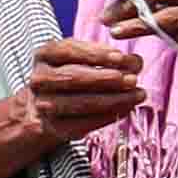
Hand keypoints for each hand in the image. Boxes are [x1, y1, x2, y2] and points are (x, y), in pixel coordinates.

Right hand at [18, 34, 145, 145]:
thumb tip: (135, 62)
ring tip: (139, 95)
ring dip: (114, 99)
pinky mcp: (55, 126)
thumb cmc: (77, 74)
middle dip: (106, 78)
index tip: (121, 57)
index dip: (96, 54)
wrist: (49, 105)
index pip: (68, 50)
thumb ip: (110, 57)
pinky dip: (109, 115)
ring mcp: (43, 104)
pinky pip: (84, 123)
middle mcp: (39, 79)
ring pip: (81, 102)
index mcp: (44, 54)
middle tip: (133, 79)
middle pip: (74, 77)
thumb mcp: (87, 58)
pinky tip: (128, 108)